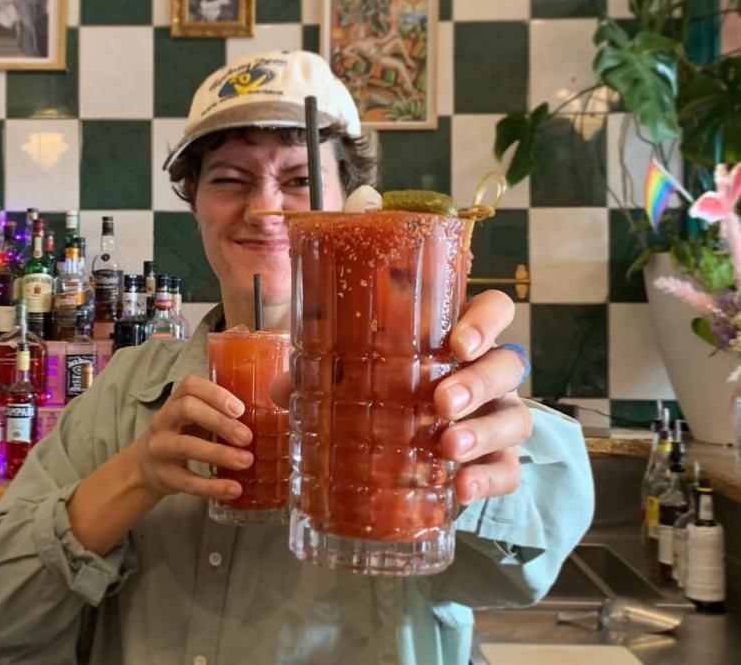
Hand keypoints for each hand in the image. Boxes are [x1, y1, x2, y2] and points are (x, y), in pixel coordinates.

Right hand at [134, 374, 253, 501]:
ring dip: (219, 453)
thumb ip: (217, 413)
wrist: (145, 467)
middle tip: (246, 437)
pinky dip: (213, 486)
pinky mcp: (164, 476)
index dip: (216, 394)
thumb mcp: (194, 419)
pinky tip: (234, 489)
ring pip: (186, 446)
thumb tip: (262, 417)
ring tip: (246, 461)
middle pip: (187, 409)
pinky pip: (188, 481)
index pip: (190, 385)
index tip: (240, 409)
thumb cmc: (181, 435)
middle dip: (219, 421)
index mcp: (175, 402)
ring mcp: (160, 448)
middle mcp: (163, 421)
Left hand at [269, 290, 529, 506]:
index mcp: (459, 340)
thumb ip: (325, 375)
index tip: (457, 342)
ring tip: (447, 448)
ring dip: (483, 432)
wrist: (419, 455)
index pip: (494, 311)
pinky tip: (461, 489)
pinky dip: (488, 480)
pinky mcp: (501, 462)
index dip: (485, 321)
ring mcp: (500, 417)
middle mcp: (489, 374)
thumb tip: (283, 388)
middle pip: (508, 364)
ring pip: (516, 418)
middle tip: (441, 402)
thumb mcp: (362, 379)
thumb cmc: (391, 396)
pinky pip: (509, 470)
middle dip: (477, 382)